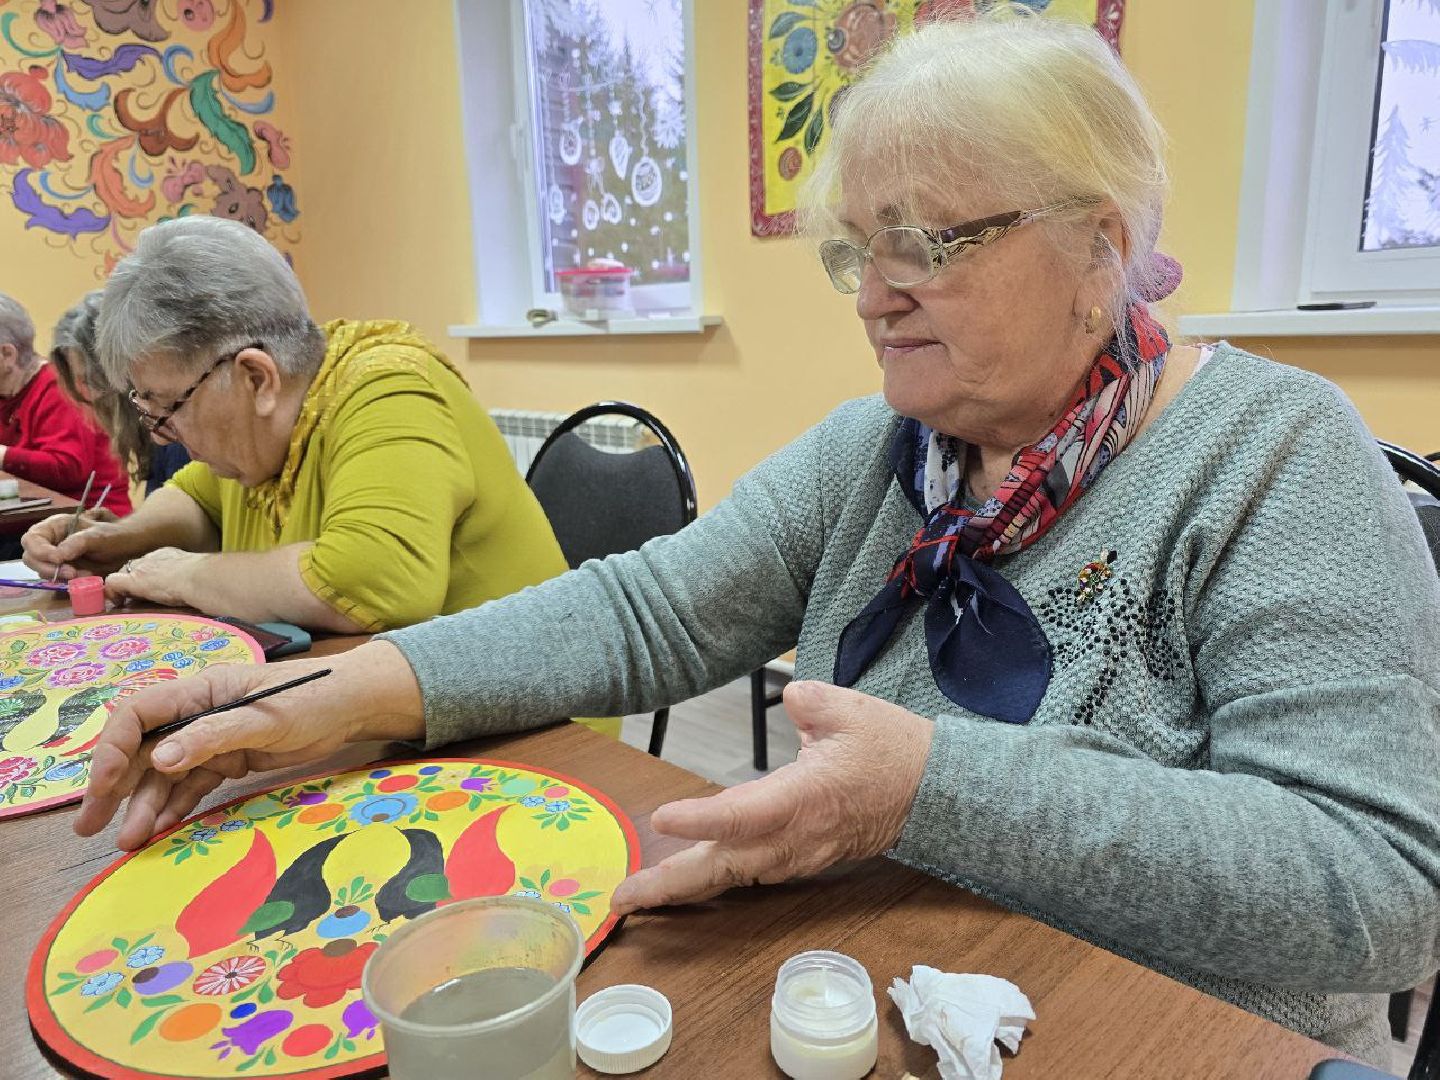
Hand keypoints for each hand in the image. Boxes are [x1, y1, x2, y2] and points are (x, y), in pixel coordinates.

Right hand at [21, 509, 125, 578]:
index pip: (31, 539)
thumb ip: (77, 543)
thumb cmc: (111, 536)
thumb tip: (58, 555)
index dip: (40, 551)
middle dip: (49, 568)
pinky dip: (68, 582)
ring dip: (60, 577)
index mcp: (53, 527)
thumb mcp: (97, 536)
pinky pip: (56, 580)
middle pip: (31, 558)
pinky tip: (85, 578)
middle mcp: (48, 542)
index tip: (58, 560)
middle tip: (72, 573)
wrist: (125, 550)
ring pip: (42, 572)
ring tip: (84, 574)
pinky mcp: (61, 571)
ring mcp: (53, 558)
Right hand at [75, 640, 424, 849]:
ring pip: (163, 774)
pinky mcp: (227, 760)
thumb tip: (160, 759)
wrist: (353, 706)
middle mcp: (196, 714)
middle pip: (141, 749)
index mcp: (200, 691)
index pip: (138, 714)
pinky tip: (157, 830)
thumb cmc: (313, 698)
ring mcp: (210, 739)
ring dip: (143, 805)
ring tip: (127, 842)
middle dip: (113, 786)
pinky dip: (173, 807)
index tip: (105, 785)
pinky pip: (190, 786)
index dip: (114, 748)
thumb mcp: (266, 718)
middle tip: (90, 826)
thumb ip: (214, 736)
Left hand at [104, 546, 204, 606]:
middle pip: (134, 567)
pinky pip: (112, 582)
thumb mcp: (196, 575)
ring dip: (122, 587)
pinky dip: (112, 593)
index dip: (147, 575)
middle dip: (132, 580)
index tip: (151, 587)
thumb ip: (188, 578)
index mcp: (169, 555)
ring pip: (122, 573)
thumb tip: (196, 592)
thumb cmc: (207, 580)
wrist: (202, 578)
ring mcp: (142, 569)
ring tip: (124, 602)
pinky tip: (118, 603)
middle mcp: (153, 558)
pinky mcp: (134, 580)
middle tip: (134, 596)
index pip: (150, 562)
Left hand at [610, 680, 933, 914]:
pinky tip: (691, 875)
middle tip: (624, 897)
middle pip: (725, 867)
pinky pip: (754, 873)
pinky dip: (718, 877)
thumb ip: (811, 700)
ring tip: (644, 892)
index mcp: (805, 798)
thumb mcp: (853, 710)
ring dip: (689, 885)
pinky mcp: (805, 857)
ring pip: (736, 875)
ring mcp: (801, 853)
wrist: (936, 792)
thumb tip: (790, 697)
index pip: (743, 813)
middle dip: (672, 885)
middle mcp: (797, 836)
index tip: (661, 819)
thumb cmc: (894, 749)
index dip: (700, 818)